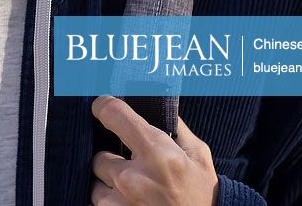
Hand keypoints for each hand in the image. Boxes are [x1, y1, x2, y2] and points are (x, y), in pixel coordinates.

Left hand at [90, 95, 219, 205]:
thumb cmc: (204, 193)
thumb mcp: (197, 154)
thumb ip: (174, 126)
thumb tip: (154, 104)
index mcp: (157, 153)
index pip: (113, 114)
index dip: (104, 106)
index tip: (102, 106)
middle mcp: (134, 178)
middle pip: (100, 155)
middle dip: (114, 159)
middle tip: (134, 167)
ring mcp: (121, 202)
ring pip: (96, 182)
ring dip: (110, 183)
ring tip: (134, 188)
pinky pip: (98, 202)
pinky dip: (111, 200)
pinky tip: (130, 201)